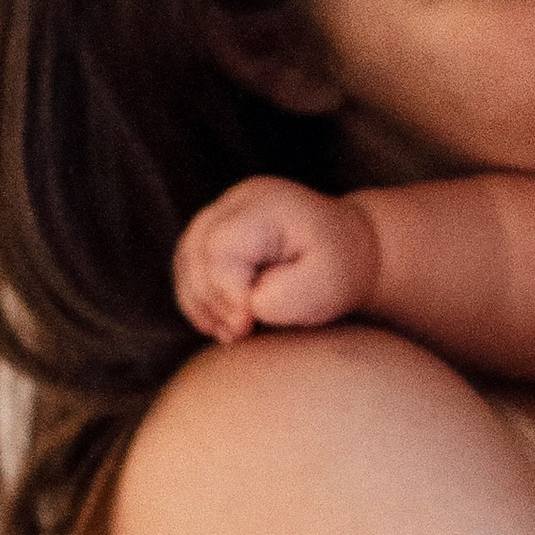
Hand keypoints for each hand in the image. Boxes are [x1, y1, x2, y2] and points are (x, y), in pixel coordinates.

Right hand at [174, 177, 379, 342]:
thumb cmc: (339, 268)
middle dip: (214, 301)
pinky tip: (223, 323)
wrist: (347, 249)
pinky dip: (200, 300)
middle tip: (243, 332)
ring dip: (203, 304)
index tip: (248, 324)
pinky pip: (188, 270)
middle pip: (196, 252)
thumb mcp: (327, 285)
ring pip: (186, 262)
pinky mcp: (212, 235)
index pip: (220, 247)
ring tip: (234, 331)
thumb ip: (285, 296)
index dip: (226, 291)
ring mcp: (220, 214)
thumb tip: (247, 305)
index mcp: (265, 204)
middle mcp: (236, 202)